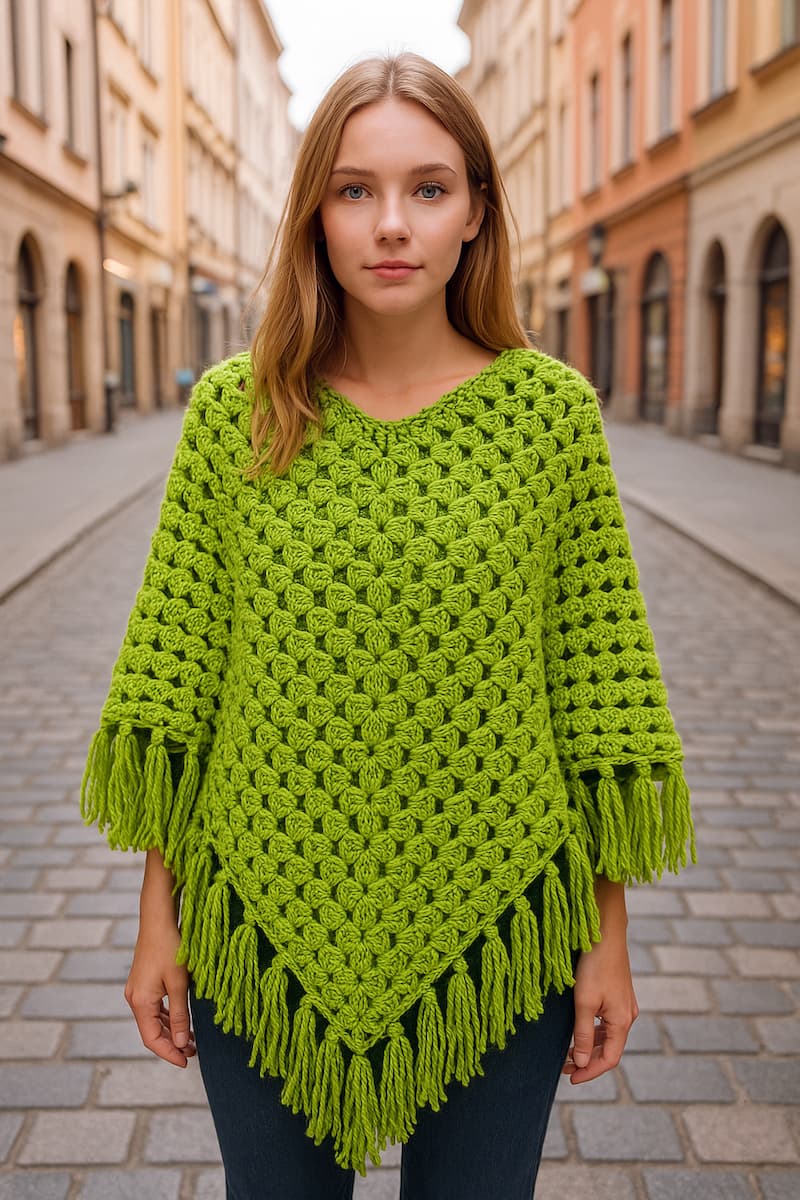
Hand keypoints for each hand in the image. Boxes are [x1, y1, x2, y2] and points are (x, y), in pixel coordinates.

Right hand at [124, 911, 195, 1067]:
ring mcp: (137, 991)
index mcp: (141, 1002)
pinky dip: (167, 1017)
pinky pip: (154, 1008)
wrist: (158, 919)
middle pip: (151, 1032)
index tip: (186, 1062)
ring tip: (192, 1039)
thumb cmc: (170, 948)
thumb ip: (181, 1015)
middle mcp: (135, 999)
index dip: (169, 1053)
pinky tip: (182, 1020)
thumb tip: (182, 1044)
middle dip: (172, 1044)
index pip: (152, 1039)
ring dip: (171, 1031)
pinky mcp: (142, 983)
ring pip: (153, 1020)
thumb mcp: (179, 984)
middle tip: (194, 1053)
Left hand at [562, 886, 637, 1084]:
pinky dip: (594, 1032)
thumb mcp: (584, 1002)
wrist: (605, 932)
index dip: (591, 1072)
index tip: (571, 1078)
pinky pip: (608, 1022)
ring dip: (591, 1046)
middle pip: (610, 1049)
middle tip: (564, 1065)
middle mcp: (628, 1015)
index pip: (610, 1059)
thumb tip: (582, 1062)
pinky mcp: (619, 994)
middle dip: (588, 1060)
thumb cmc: (594, 965)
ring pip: (609, 1036)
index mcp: (622, 1021)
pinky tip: (580, 1029)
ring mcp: (625, 1004)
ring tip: (568, 1050)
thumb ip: (584, 1034)